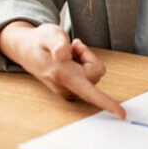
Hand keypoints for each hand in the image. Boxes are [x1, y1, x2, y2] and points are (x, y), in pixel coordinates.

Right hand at [0, 22, 125, 117]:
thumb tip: (63, 54)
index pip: (90, 93)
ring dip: (83, 58)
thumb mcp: (49, 34)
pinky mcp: (72, 87)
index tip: (122, 114)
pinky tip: (68, 58)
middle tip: (70, 47)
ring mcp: (69, 89)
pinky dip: (82, 62)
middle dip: (87, 56)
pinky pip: (88, 72)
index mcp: (64, 76)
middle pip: (96, 71)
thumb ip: (58, 43)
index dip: (107, 103)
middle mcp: (67, 87)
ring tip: (66, 53)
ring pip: (93, 71)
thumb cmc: (40, 41)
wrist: (26, 49)